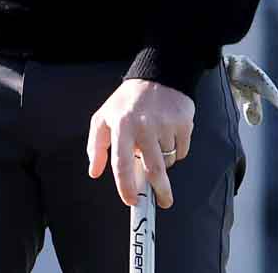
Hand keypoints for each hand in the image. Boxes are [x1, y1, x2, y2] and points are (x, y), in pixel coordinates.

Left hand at [86, 78, 194, 208]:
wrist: (157, 76)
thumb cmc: (127, 101)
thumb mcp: (103, 118)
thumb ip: (96, 146)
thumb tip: (94, 171)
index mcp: (121, 126)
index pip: (121, 163)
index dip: (126, 187)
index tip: (131, 200)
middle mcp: (144, 126)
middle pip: (154, 169)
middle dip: (160, 191)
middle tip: (162, 202)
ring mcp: (166, 125)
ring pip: (168, 160)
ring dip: (163, 161)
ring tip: (155, 145)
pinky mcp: (184, 123)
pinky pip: (182, 150)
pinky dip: (176, 150)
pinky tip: (168, 136)